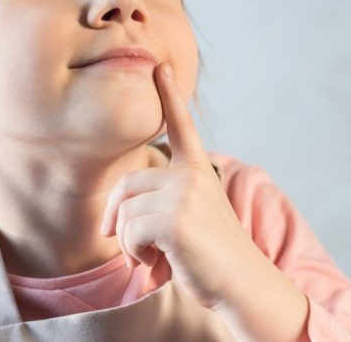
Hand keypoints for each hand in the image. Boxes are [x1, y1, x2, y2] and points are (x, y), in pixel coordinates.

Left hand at [100, 62, 266, 308]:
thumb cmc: (211, 258)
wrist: (241, 284)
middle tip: (131, 249)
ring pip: (123, 213)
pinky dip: (134, 255)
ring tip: (154, 258)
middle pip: (125, 185)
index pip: (180, 125)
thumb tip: (109, 220)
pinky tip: (157, 263)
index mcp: (197, 169)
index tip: (161, 66)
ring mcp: (183, 193)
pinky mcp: (174, 218)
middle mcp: (191, 174)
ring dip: (129, 245)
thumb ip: (160, 203)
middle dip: (115, 220)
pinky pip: (128, 232)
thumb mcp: (189, 219)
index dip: (169, 95)